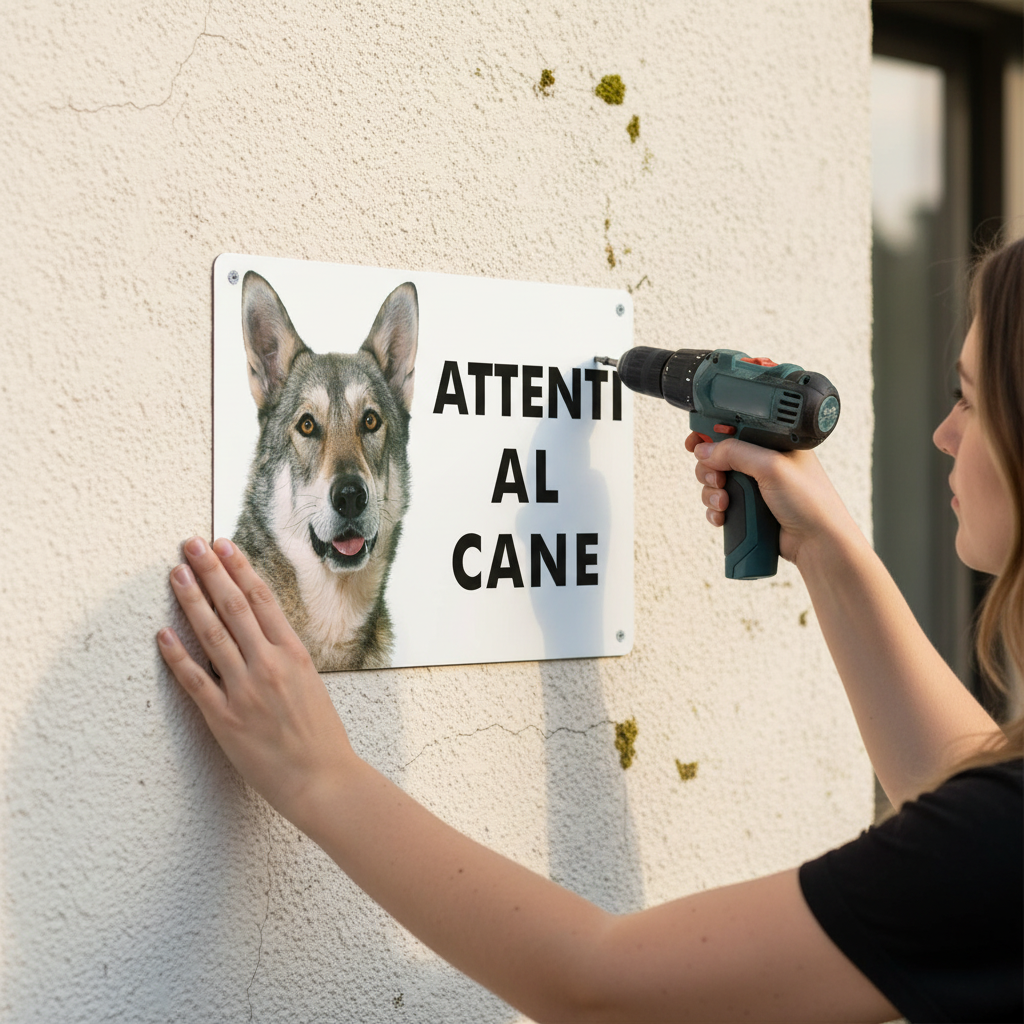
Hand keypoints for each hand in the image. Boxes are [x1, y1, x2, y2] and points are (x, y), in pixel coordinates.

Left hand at [157, 537, 353, 833]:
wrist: (322, 779)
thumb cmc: (320, 736)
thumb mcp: (311, 683)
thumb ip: (285, 657)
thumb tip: (262, 633)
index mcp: (294, 653)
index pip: (262, 599)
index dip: (240, 569)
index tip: (224, 546)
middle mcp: (268, 664)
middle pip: (233, 606)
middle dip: (211, 571)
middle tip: (192, 544)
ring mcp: (245, 689)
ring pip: (211, 634)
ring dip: (191, 600)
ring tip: (176, 574)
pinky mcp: (224, 717)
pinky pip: (194, 679)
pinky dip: (177, 655)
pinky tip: (162, 634)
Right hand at [685, 433, 854, 565]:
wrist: (817, 542)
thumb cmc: (810, 501)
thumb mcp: (771, 467)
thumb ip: (736, 452)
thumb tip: (705, 449)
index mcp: (772, 443)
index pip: (735, 428)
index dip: (711, 432)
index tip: (695, 441)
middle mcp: (762, 462)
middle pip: (718, 456)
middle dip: (709, 468)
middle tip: (717, 478)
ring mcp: (754, 487)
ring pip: (715, 482)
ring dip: (711, 492)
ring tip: (724, 503)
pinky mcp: (748, 508)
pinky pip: (719, 505)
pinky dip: (715, 510)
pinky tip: (723, 516)